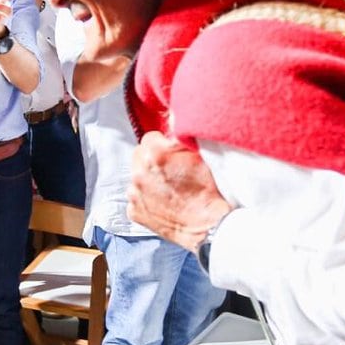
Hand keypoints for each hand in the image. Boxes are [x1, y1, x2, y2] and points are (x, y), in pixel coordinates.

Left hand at [127, 131, 231, 251]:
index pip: (150, 137)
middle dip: (151, 159)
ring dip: (148, 179)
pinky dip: (147, 198)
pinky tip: (164, 202)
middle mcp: (139, 171)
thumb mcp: (200, 154)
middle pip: (139, 155)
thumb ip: (181, 136)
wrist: (209, 225)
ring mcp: (134, 193)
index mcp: (155, 153)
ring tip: (169, 189)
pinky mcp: (134, 211)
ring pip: (137, 176)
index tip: (172, 153)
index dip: (162, 144)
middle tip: (170, 170)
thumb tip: (172, 118)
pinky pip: (137, 198)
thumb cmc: (209, 190)